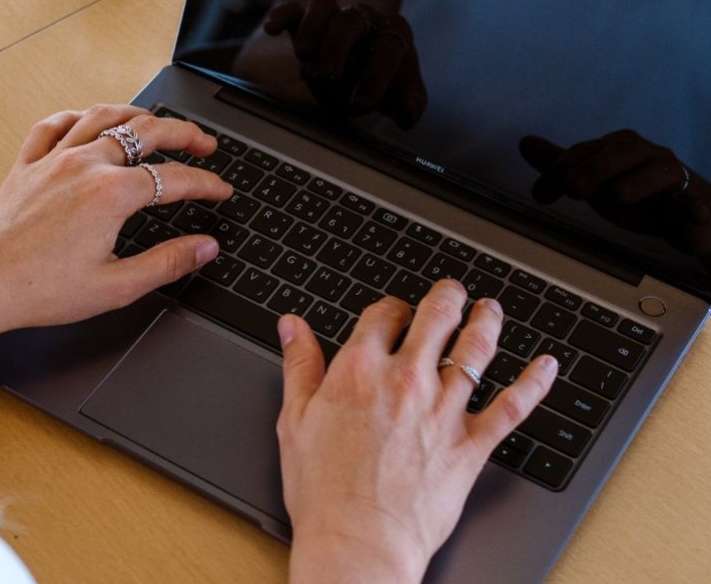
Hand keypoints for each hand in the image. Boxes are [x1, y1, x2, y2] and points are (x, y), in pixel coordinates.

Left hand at [0, 104, 231, 338]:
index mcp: (111, 195)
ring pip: (104, 116)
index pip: (176, 178)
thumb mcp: (116, 286)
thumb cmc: (38, 287)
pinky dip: (79, 117)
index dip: (207, 183)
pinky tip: (91, 121)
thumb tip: (205, 247)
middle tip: (205, 142)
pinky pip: (55, 124)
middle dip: (185, 133)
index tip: (220, 190)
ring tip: (158, 122)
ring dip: (138, 115)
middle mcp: (86, 165)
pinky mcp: (28, 164)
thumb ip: (167, 263)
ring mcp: (55, 159)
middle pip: (147, 131)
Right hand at [264, 0, 426, 128]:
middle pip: (351, 20)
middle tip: (329, 76)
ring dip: (312, 29)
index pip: (389, 45)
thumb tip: (408, 113)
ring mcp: (336, 17)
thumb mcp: (403, 99)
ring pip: (323, 6)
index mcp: (394, 34)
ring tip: (304, 56)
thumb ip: (411, 105)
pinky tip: (272, 29)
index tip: (363, 103)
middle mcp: (365, 18)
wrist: (362, 78)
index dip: (377, 74)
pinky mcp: (307, 21)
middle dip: (338, 47)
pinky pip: (294, 9)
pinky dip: (282, 15)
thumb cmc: (386, 86)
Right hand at [277, 281, 557, 583]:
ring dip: (487, 321)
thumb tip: (293, 325)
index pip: (384, 313)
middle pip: (436, 316)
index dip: (391, 307)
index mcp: (361, 370)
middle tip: (452, 291)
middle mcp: (407, 380)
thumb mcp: (296, 420)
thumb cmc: (324, 492)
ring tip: (490, 308)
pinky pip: (512, 407)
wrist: (358, 546)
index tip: (394, 312)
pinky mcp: (470, 444)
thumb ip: (299, 364)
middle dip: (447, 296)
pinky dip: (534, 383)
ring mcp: (443, 410)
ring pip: (476, 349)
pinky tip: (545, 365)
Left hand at [520, 130, 710, 258]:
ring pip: (660, 171)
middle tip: (574, 190)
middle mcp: (646, 155)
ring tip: (620, 196)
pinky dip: (696, 208)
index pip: (583, 152)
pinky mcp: (696, 201)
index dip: (558, 171)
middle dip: (595, 169)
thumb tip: (524, 142)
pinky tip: (694, 216)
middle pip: (621, 153)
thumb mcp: (595, 179)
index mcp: (618, 148)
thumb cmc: (637, 192)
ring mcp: (673, 176)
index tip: (539, 195)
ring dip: (639, 182)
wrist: (687, 216)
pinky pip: (698, 201)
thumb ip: (561, 163)